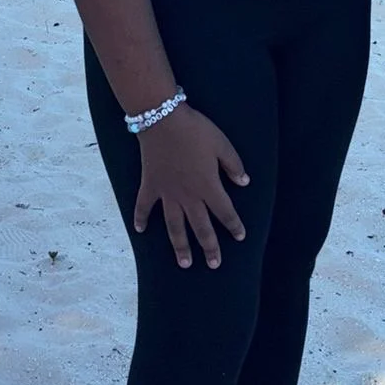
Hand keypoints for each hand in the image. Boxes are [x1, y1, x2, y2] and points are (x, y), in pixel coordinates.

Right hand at [134, 106, 249, 269]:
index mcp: (208, 186)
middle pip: (201, 227)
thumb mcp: (222, 144)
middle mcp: (188, 195)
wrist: (162, 119)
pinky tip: (140, 230)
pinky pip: (145, 206)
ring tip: (184, 263)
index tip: (240, 237)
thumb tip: (244, 182)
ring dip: (180, 246)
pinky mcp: (150, 185)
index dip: (234, 225)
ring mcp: (167, 193)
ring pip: (175, 226)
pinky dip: (141, 218)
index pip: (225, 212)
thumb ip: (233, 165)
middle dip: (209, 247)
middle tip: (214, 264)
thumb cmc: (195, 130)